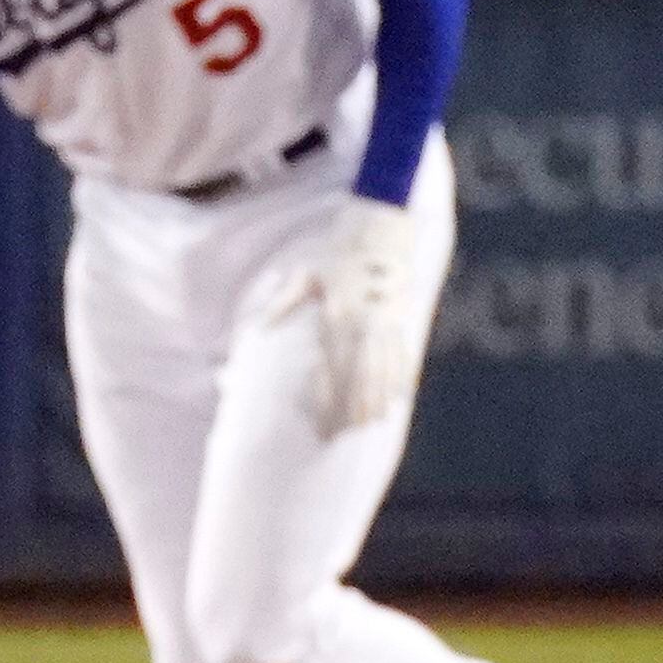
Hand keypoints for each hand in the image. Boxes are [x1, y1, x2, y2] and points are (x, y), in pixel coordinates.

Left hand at [260, 196, 422, 436]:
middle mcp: (363, 325)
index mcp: (337, 317)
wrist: (381, 228)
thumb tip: (258, 328)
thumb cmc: (338, 252)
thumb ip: (282, 303)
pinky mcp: (403, 317)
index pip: (331, 370)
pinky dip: (400, 378)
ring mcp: (386, 322)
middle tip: (342, 433)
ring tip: (370, 423)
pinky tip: (397, 397)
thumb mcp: (305, 275)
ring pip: (382, 370)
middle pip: (357, 377)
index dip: (326, 399)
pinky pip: (402, 355)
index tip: (321, 420)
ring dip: (376, 399)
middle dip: (349, 408)